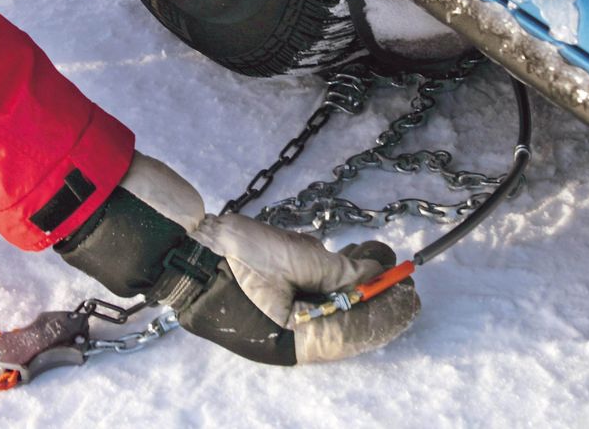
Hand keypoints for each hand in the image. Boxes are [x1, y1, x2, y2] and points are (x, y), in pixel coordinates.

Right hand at [56, 153, 419, 364]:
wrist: (176, 245)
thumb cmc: (230, 256)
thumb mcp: (291, 257)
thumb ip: (337, 270)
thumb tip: (373, 276)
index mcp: (292, 342)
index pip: (353, 333)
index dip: (387, 313)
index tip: (412, 293)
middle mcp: (286, 337)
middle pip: (345, 320)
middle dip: (375, 295)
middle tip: (402, 272)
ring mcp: (275, 318)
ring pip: (329, 302)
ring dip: (353, 279)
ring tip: (375, 253)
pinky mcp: (266, 296)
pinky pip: (308, 291)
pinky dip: (326, 274)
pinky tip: (338, 253)